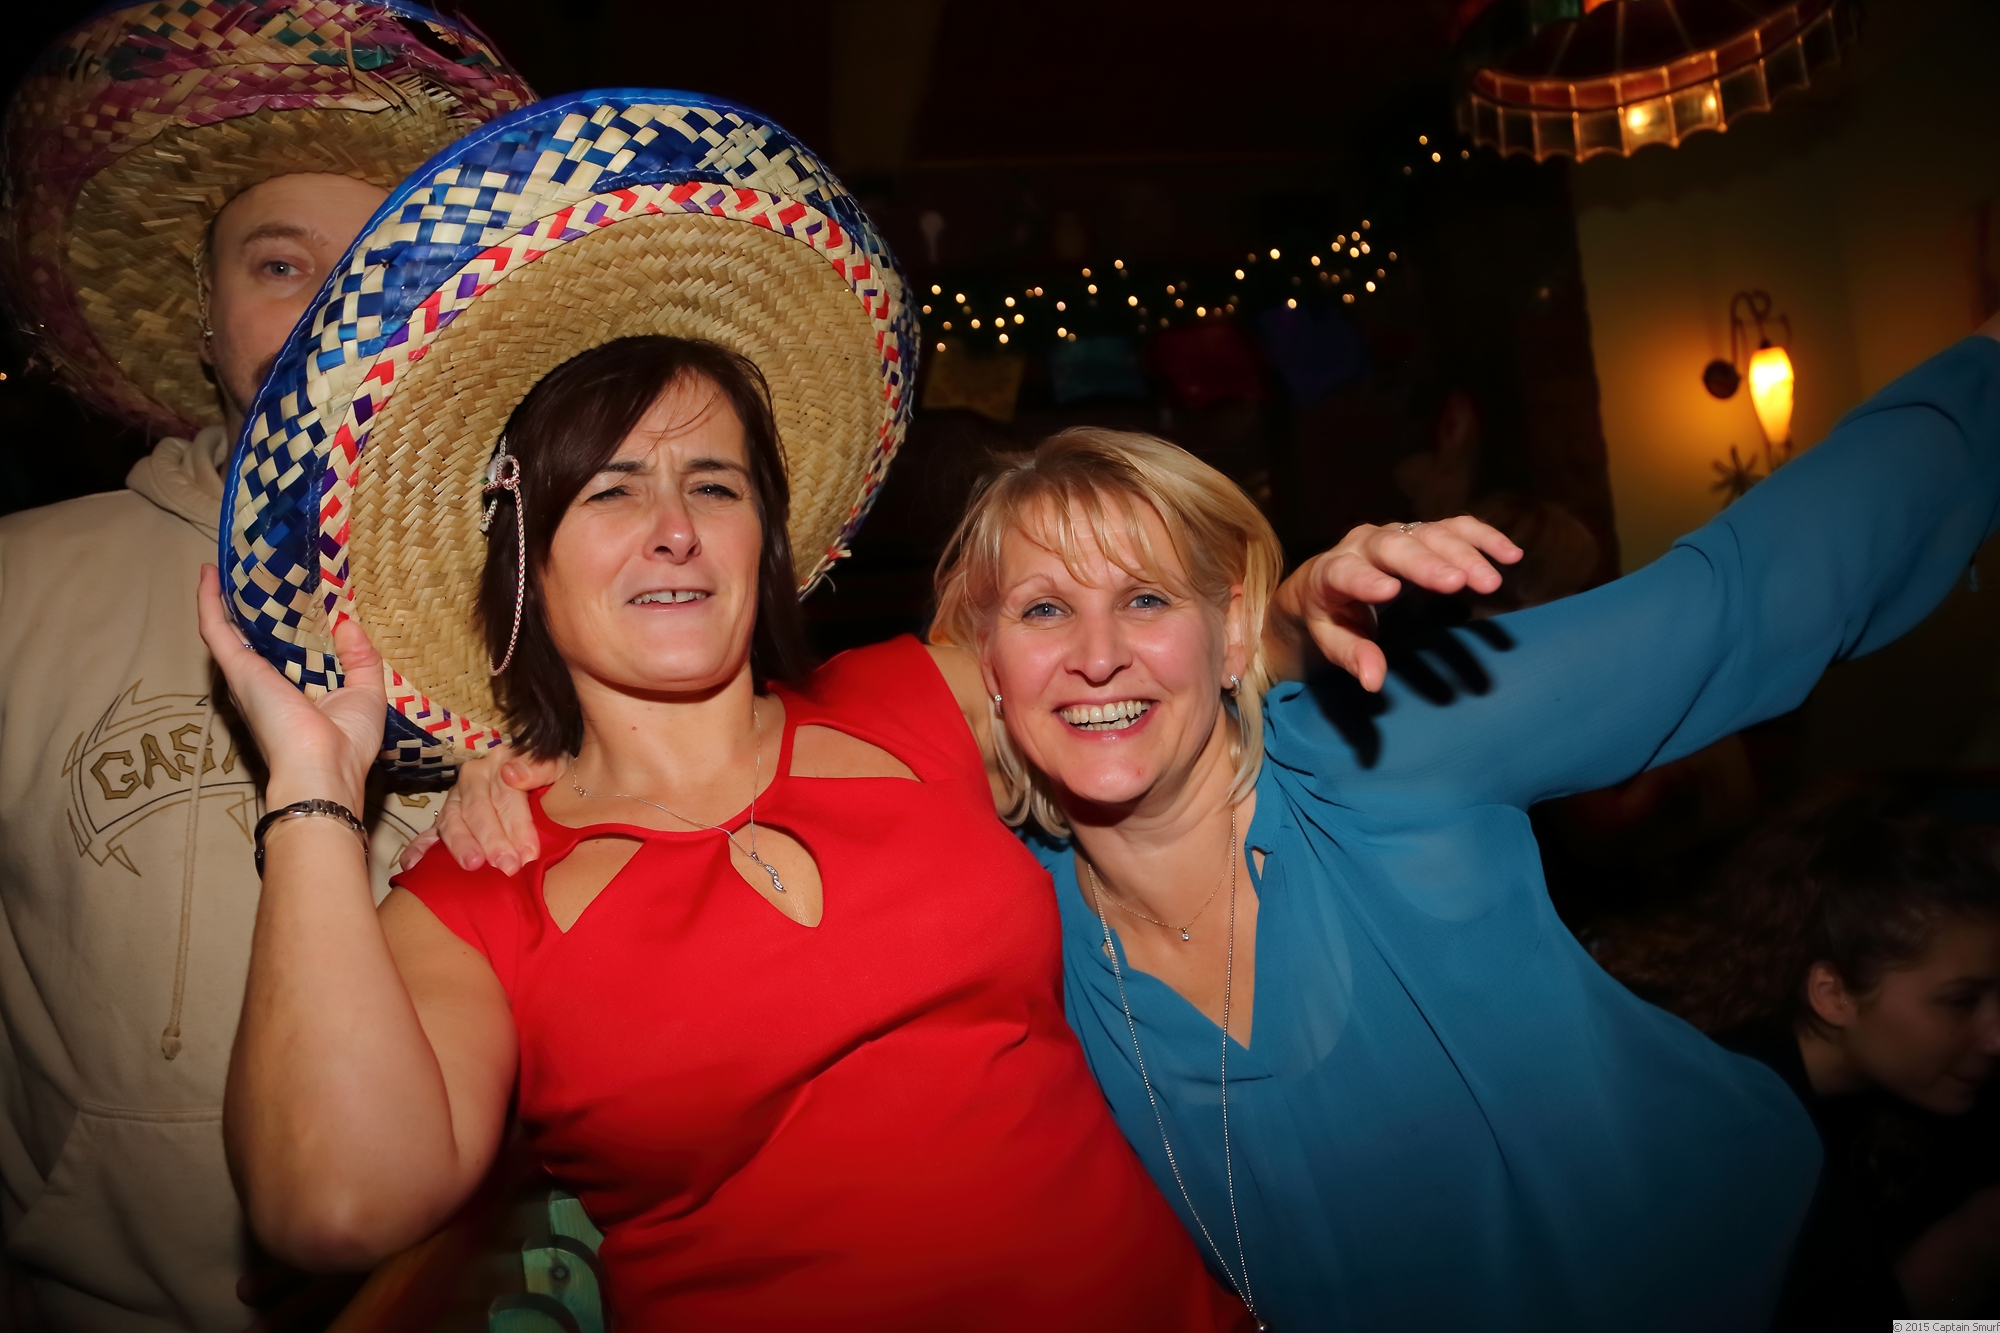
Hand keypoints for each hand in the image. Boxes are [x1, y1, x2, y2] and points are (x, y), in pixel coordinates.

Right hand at [195, 565, 380, 811]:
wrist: (321, 769)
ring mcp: (247, 676)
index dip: (290, 623)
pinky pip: (216, 627)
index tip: (296, 594)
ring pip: (230, 629)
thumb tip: (349, 624)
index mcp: (297, 691)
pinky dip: (209, 600)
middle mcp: (267, 683)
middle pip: (256, 636)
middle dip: (253, 606)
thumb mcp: (366, 693)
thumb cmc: (347, 742)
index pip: (290, 650)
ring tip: (227, 566)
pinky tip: (208, 572)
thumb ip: (361, 658)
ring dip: (225, 598)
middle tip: (256, 570)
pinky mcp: (237, 669)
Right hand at [401, 745, 559, 874]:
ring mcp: (455, 798)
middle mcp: (473, 778)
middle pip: (479, 810)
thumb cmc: (549, 778)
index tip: (530, 853)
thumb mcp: (557, 765)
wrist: (540, 779)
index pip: (506, 795)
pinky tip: (414, 864)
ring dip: (461, 845)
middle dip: (493, 840)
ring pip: (452, 821)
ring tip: (472, 864)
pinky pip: (427, 832)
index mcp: (500, 762)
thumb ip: (539, 767)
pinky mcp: (444, 818)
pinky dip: (419, 848)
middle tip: (507, 867)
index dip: (518, 824)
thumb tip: (511, 774)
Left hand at [1266, 516, 1522, 690]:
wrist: (1325, 579)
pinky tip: (1511, 555)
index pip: (1345, 572)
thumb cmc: (1329, 614)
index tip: (1390, 591)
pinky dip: (1483, 537)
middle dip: (1428, 563)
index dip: (1366, 580)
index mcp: (1332, 571)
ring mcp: (1396, 532)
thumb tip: (1374, 681)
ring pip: (1431, 534)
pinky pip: (1455, 527)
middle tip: (1460, 583)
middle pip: (1395, 546)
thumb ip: (1351, 655)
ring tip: (1492, 582)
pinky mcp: (1422, 532)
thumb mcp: (1331, 638)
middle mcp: (1364, 543)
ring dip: (1464, 554)